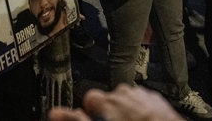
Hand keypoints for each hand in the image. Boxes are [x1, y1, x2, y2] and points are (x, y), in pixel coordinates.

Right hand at [49, 85, 183, 120]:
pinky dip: (139, 111)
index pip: (88, 99)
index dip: (89, 114)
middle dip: (107, 114)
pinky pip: (141, 102)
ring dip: (124, 112)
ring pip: (125, 101)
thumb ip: (77, 120)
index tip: (93, 120)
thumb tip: (55, 113)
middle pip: (107, 100)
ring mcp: (141, 95)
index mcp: (108, 101)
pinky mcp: (155, 99)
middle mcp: (124, 93)